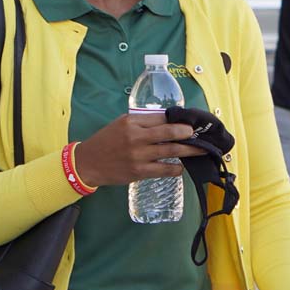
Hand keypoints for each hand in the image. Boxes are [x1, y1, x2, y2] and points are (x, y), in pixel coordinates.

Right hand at [73, 111, 204, 186]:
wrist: (89, 163)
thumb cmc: (107, 141)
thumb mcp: (121, 124)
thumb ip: (142, 122)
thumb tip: (168, 122)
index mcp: (131, 122)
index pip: (161, 118)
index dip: (178, 120)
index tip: (189, 122)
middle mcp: (136, 137)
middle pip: (169, 132)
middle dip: (187, 133)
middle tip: (198, 134)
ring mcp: (138, 155)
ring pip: (171, 151)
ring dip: (189, 150)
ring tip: (200, 149)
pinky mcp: (139, 172)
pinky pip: (164, 170)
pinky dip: (176, 168)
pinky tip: (181, 167)